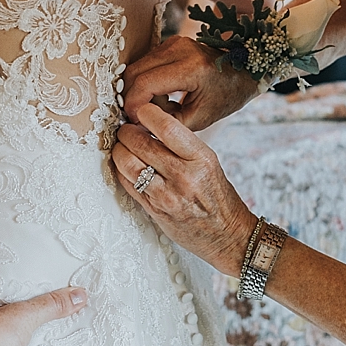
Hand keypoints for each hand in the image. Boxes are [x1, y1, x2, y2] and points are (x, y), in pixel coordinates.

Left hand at [112, 103, 254, 275]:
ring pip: (127, 163)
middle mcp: (183, 176)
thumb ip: (182, 145)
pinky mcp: (154, 210)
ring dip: (119, 150)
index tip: (142, 111)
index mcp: (201, 159)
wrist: (226, 235)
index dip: (147, 114)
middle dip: (127, 131)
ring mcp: (166, 195)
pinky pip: (127, 184)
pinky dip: (121, 170)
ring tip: (123, 146)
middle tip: (127, 129)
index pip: (167, 127)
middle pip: (140, 143)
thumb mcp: (209, 163)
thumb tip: (150, 124)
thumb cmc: (218, 197)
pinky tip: (126, 166)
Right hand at [121, 36, 259, 130]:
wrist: (244, 71)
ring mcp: (174, 42)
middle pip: (134, 72)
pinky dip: (144, 82)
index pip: (145, 83)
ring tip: (155, 108)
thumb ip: (168, 123)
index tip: (135, 121)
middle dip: (131, 98)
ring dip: (138, 90)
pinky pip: (145, 63)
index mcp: (191, 68)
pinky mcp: (170, 43)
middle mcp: (180, 49)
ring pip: (136, 67)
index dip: (133, 105)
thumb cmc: (226, 96)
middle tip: (139, 118)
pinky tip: (160, 96)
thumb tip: (138, 124)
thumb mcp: (200, 118)